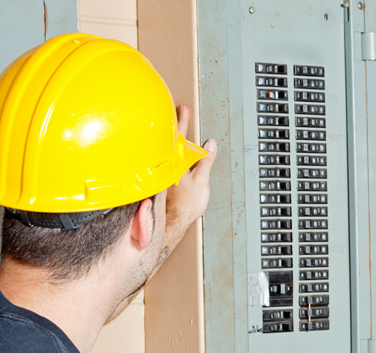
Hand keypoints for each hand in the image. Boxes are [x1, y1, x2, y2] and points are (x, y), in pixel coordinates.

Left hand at [166, 104, 217, 228]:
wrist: (175, 220)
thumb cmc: (187, 203)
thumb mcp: (202, 180)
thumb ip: (206, 161)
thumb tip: (211, 144)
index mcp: (177, 162)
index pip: (180, 137)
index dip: (182, 122)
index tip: (183, 109)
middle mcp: (169, 165)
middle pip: (172, 141)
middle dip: (176, 126)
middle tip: (178, 113)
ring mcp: (166, 172)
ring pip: (168, 151)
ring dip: (172, 139)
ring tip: (175, 129)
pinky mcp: (164, 180)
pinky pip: (167, 161)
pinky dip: (170, 153)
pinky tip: (172, 153)